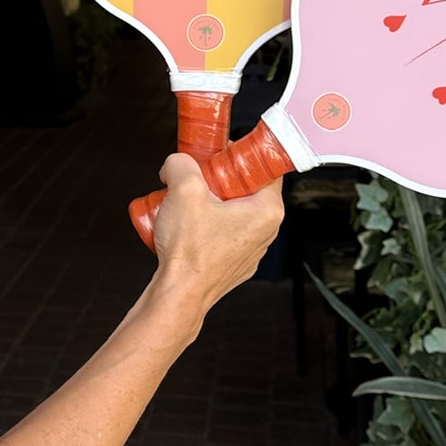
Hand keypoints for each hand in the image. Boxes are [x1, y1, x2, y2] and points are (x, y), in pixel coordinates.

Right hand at [149, 151, 284, 317]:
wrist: (178, 295)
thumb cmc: (190, 252)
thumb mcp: (183, 190)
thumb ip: (181, 163)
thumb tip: (178, 162)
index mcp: (267, 211)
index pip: (266, 169)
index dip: (242, 154)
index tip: (223, 151)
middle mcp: (265, 232)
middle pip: (247, 189)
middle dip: (220, 179)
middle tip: (198, 175)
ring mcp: (250, 250)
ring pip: (233, 212)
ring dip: (211, 202)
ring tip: (187, 202)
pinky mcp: (233, 263)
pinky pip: (223, 233)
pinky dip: (207, 224)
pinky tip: (186, 225)